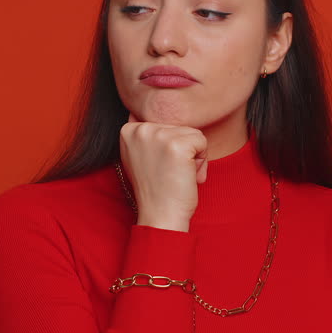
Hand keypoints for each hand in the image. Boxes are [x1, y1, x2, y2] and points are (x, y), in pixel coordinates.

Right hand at [120, 111, 207, 231]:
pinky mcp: (177, 145)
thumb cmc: (156, 190)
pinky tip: (186, 177)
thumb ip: (149, 138)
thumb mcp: (142, 157)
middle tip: (169, 175)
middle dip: (182, 152)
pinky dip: (201, 163)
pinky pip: (203, 143)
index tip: (157, 168)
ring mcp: (158, 135)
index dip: (168, 148)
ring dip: (193, 158)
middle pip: (179, 127)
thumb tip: (160, 115)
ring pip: (193, 134)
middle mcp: (141, 129)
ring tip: (177, 176)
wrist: (160, 216)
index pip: (165, 124)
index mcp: (128, 130)